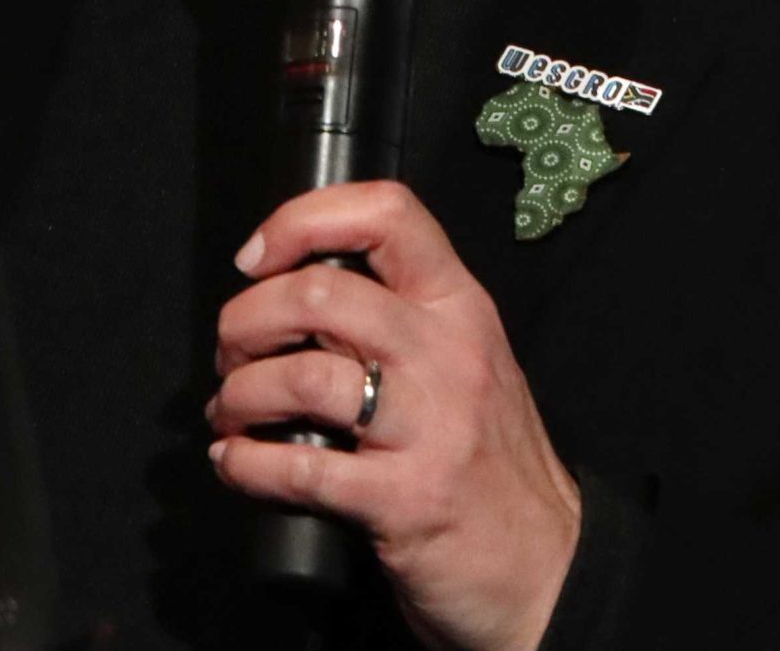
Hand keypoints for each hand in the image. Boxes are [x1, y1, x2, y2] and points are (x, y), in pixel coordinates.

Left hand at [206, 179, 580, 650]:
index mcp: (460, 307)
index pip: (387, 213)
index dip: (303, 219)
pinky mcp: (405, 501)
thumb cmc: (492, 461)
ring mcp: (429, 428)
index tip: (257, 257)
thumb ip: (399, 319)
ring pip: (302, 376)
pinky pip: (301, 469)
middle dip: (246, 320)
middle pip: (319, 293)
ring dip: (240, 394)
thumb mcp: (467, 361)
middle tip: (231, 353)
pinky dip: (247, 464)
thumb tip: (291, 295)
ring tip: (230, 413)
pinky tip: (235, 464)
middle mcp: (447, 354)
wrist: (549, 566)